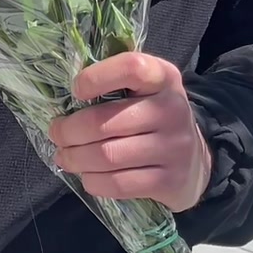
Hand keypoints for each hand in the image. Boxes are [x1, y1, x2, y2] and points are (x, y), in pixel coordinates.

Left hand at [49, 51, 212, 213]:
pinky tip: (87, 176)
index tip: (76, 90)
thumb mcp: (146, 90)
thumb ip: (115, 84)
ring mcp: (173, 148)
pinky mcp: (169, 181)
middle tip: (57, 133)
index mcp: (163, 77)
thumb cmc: (154, 117)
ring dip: (76, 158)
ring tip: (65, 156)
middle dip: (69, 131)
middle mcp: (172, 109)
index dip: (97, 78)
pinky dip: (93, 181)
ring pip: (107, 156)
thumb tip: (64, 98)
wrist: (195, 160)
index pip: (131, 68)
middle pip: (105, 122)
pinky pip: (118, 184)